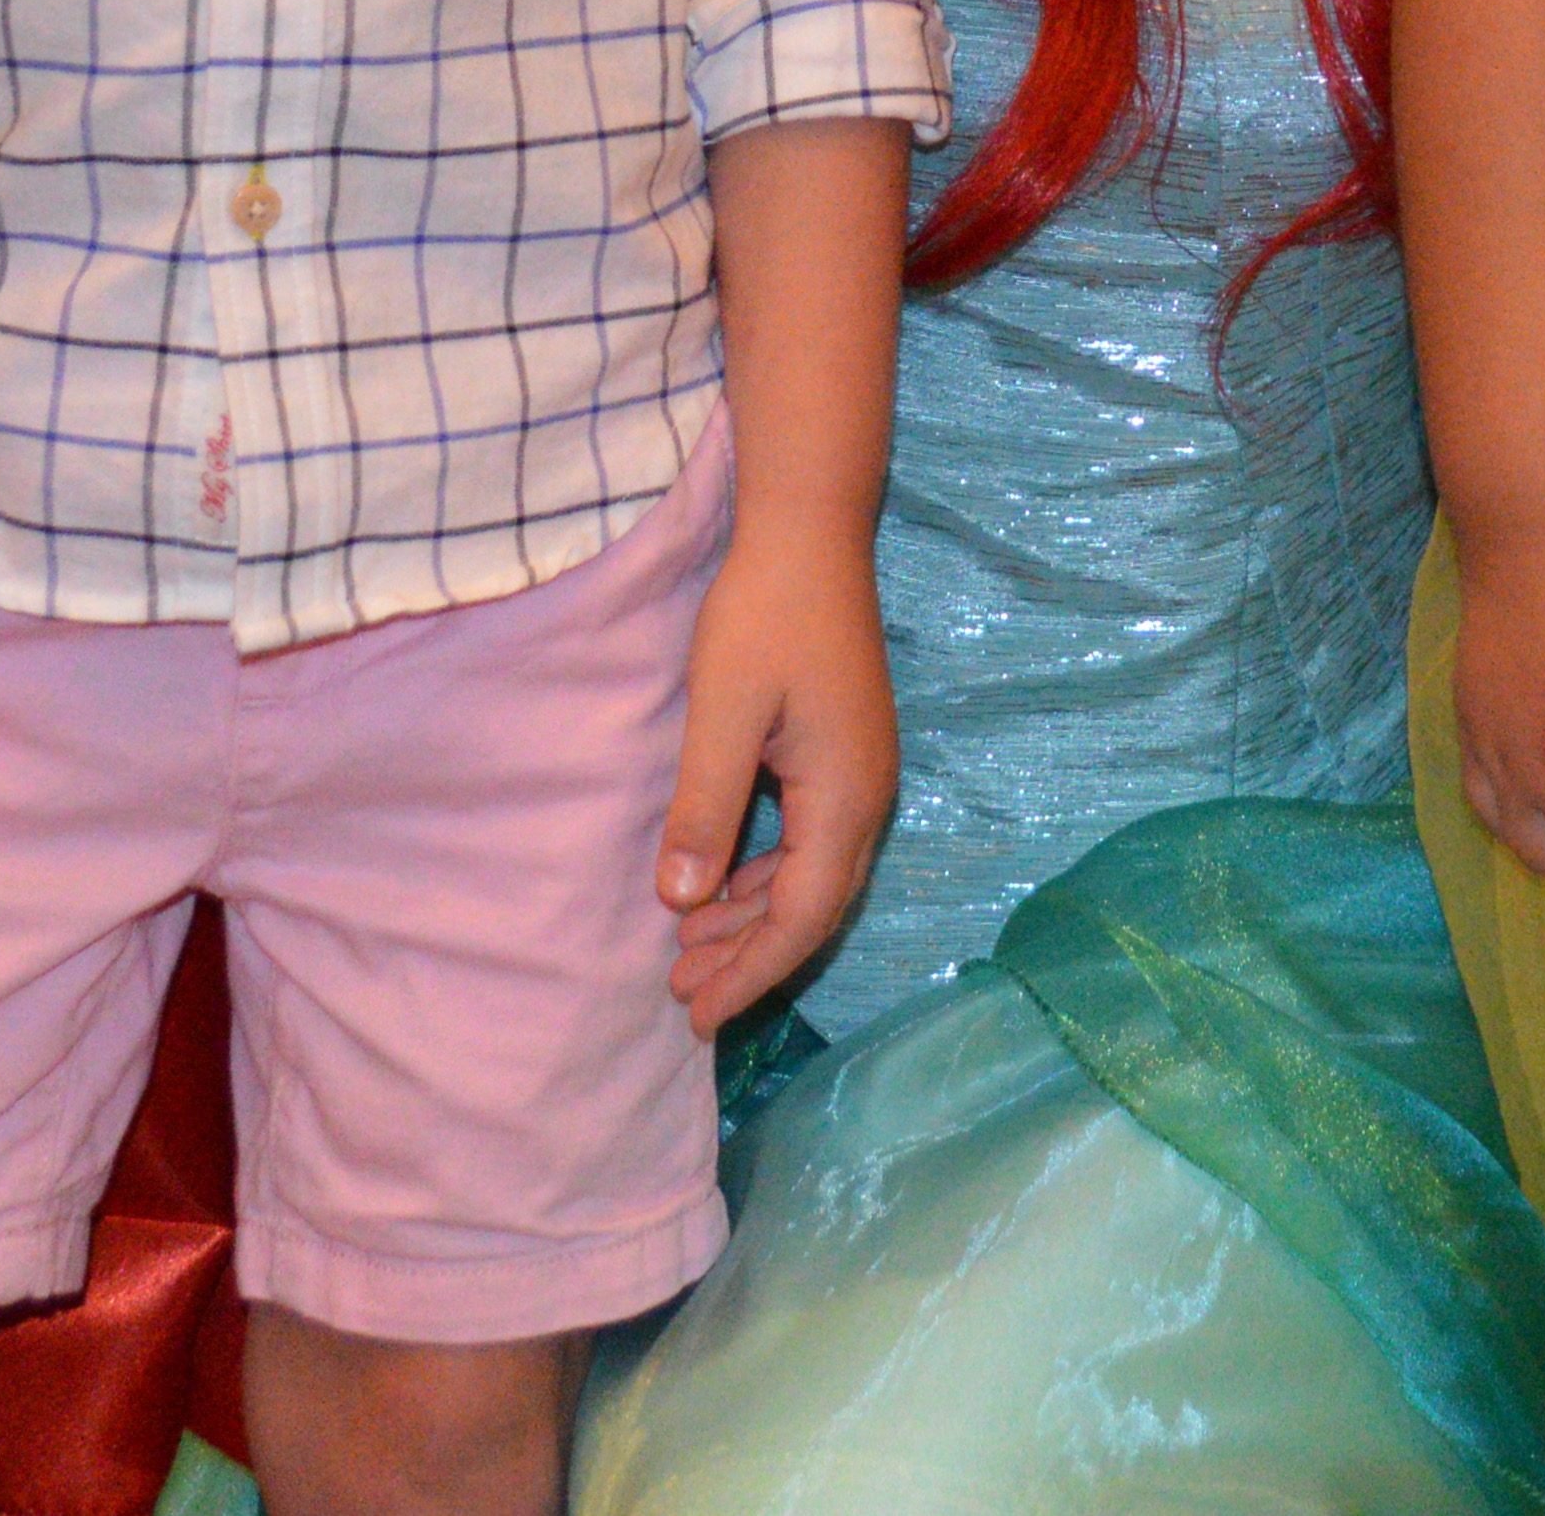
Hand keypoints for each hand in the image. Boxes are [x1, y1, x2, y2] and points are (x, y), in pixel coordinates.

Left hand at [653, 530, 895, 1035]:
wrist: (810, 531)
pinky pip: (808, 841)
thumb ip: (705, 807)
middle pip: (812, 908)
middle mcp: (866, 797)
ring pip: (811, 877)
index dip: (749, 971)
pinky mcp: (842, 752)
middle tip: (679, 995)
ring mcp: (860, 773)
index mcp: (845, 797)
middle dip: (748, 958)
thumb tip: (681, 903)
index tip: (696, 1013)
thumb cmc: (764, 614)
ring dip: (752, 918)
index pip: (800, 917)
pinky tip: (718, 884)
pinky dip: (763, 876)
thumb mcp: (723, 712)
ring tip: (685, 948)